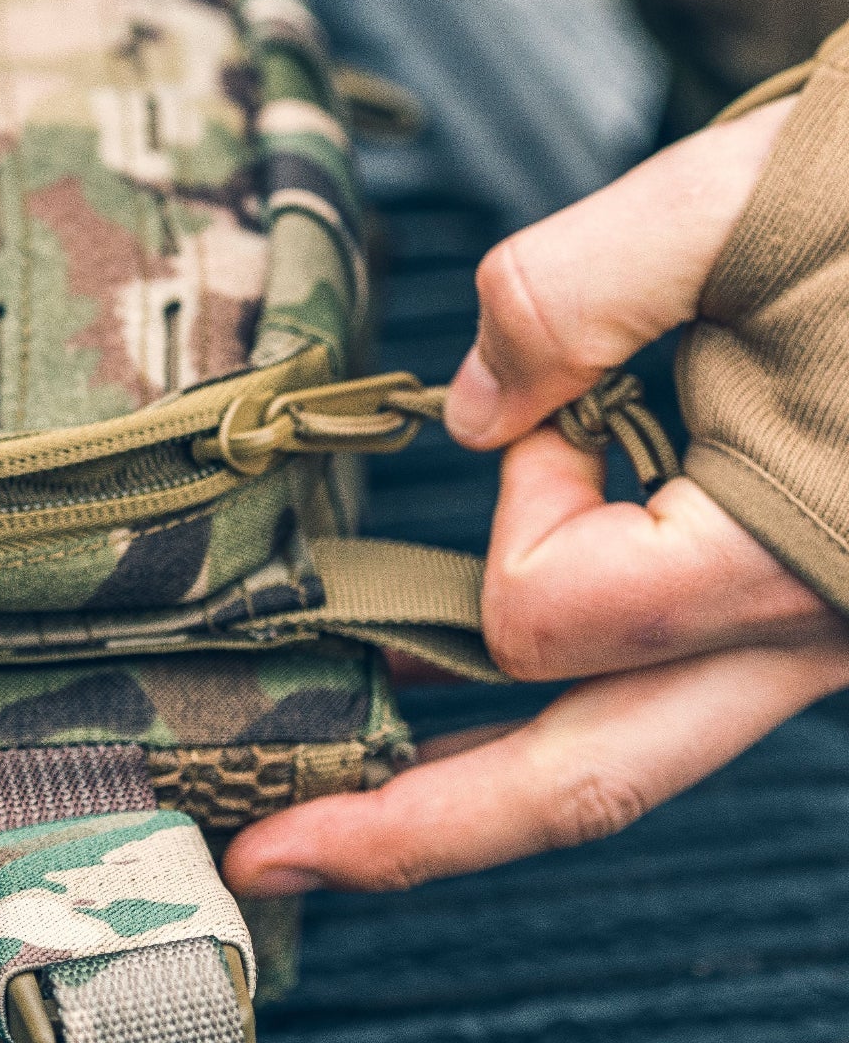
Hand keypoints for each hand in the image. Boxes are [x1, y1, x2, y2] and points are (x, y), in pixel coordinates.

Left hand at [224, 99, 848, 895]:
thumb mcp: (733, 205)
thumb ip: (571, 294)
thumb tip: (466, 412)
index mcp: (793, 553)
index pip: (556, 613)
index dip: (513, 509)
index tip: (552, 407)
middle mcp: (802, 628)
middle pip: (585, 782)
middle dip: (415, 828)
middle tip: (269, 858)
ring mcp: (802, 628)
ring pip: (626, 750)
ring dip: (475, 779)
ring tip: (346, 799)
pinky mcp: (794, 593)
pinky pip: (660, 678)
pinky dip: (556, 688)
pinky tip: (472, 674)